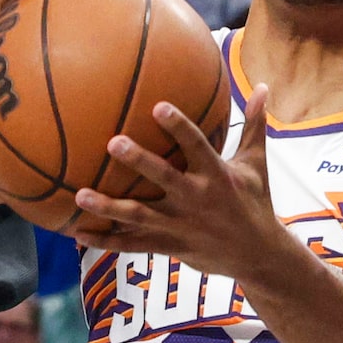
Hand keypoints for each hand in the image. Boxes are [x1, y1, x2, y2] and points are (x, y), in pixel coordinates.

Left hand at [71, 83, 282, 284]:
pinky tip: (78, 232)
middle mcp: (196, 198)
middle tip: (113, 142)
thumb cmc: (255, 202)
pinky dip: (106, 240)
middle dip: (138, 161)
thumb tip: (264, 86)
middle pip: (163, 177)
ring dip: (108, 206)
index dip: (178, 126)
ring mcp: (180, 225)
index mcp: (216, 175)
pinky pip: (133, 244)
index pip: (196, 145)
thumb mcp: (256, 163)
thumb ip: (254, 125)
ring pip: (139, 215)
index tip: (157, 105)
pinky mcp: (170, 245)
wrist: (258, 256)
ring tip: (80, 194)